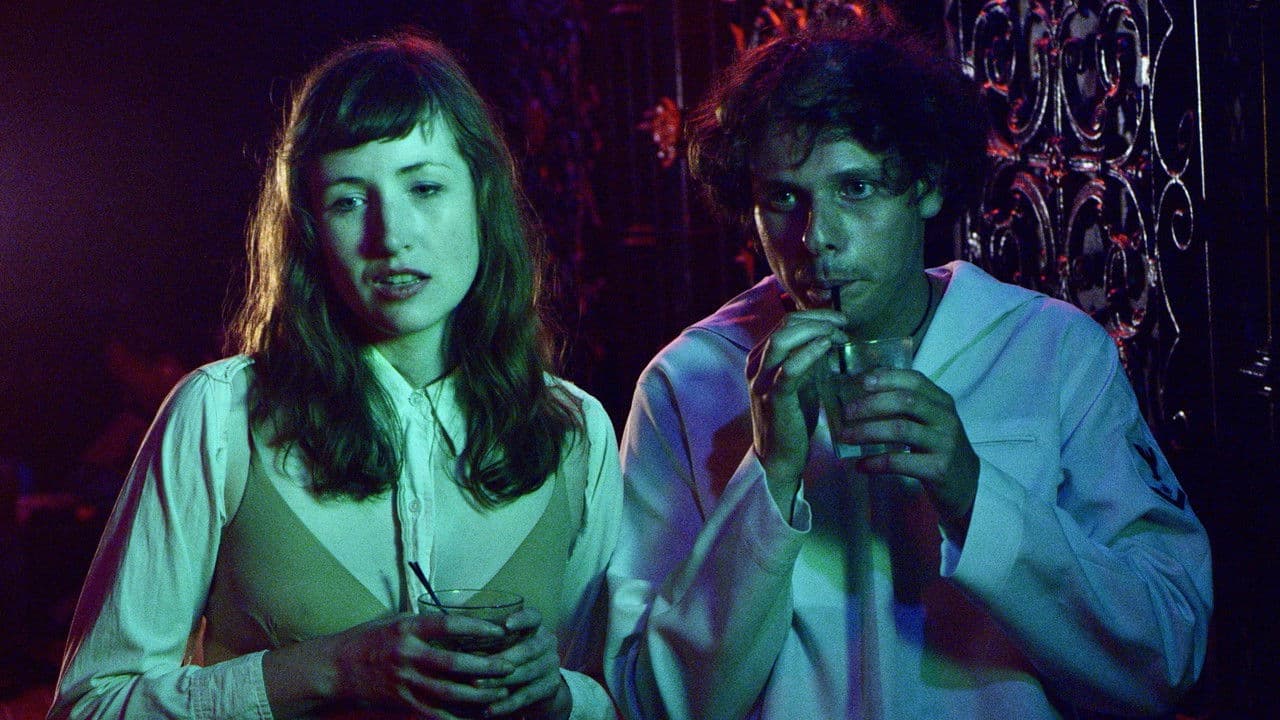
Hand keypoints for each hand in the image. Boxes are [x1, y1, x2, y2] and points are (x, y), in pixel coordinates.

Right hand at [264, 611, 517, 717]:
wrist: (334, 669)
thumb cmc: (368, 640)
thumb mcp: (395, 621)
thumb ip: (425, 623)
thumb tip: (461, 618)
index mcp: (407, 628)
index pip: (449, 625)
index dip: (478, 628)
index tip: (500, 631)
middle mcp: (407, 654)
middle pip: (455, 663)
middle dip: (486, 667)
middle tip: (510, 667)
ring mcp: (404, 681)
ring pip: (449, 692)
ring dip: (478, 695)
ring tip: (500, 693)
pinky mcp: (401, 703)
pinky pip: (434, 713)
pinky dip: (456, 716)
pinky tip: (476, 716)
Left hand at [480, 607, 570, 718]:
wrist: (539, 687)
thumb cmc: (512, 657)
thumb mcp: (506, 644)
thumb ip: (490, 640)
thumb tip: (457, 639)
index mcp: (536, 627)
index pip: (533, 617)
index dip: (522, 619)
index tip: (506, 625)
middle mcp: (548, 643)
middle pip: (527, 649)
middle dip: (500, 659)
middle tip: (475, 667)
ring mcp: (551, 665)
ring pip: (525, 673)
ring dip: (499, 681)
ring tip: (476, 686)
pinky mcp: (550, 687)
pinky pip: (526, 696)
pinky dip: (506, 704)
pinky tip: (489, 710)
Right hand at [746, 309, 846, 515]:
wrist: (780, 456)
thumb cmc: (792, 418)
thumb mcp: (801, 381)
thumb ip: (808, 358)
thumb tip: (830, 334)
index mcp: (761, 358)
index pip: (786, 322)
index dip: (815, 316)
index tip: (840, 321)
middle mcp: (756, 365)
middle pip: (785, 326)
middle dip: (818, 319)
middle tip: (843, 324)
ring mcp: (762, 381)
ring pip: (782, 341)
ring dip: (814, 331)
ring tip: (837, 334)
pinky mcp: (773, 398)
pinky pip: (789, 369)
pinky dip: (809, 353)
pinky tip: (826, 347)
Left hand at [838, 368, 979, 540]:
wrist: (968, 485)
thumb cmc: (939, 449)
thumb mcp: (930, 422)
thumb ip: (908, 406)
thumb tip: (864, 389)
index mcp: (942, 402)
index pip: (915, 380)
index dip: (887, 378)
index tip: (861, 382)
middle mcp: (945, 418)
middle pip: (905, 401)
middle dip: (871, 404)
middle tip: (846, 413)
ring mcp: (944, 443)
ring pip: (900, 429)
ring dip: (867, 431)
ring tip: (845, 437)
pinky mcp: (938, 469)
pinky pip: (901, 461)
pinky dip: (876, 462)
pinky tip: (861, 465)